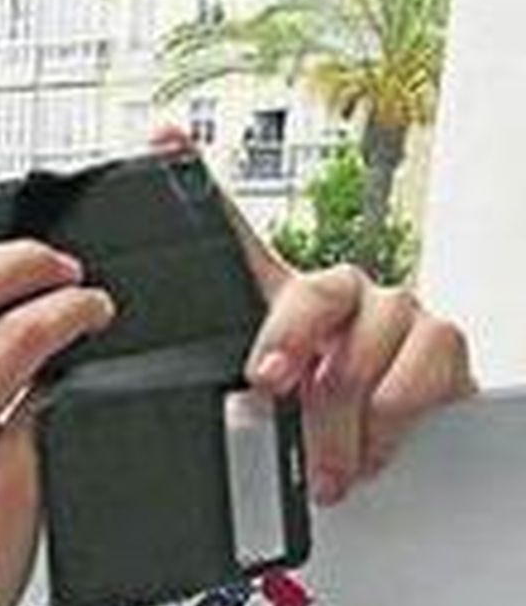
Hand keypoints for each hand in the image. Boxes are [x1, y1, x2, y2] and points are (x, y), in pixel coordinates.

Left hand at [150, 126, 476, 503]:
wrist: (389, 452)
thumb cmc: (312, 423)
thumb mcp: (253, 407)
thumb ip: (214, 387)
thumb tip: (165, 365)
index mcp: (279, 300)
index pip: (235, 232)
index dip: (198, 182)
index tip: (165, 144)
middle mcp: (338, 294)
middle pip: (315, 292)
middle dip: (290, 340)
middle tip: (270, 385)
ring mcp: (392, 312)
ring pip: (369, 339)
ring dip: (343, 412)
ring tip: (326, 461)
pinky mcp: (440, 342)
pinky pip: (423, 362)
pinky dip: (392, 417)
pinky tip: (372, 443)